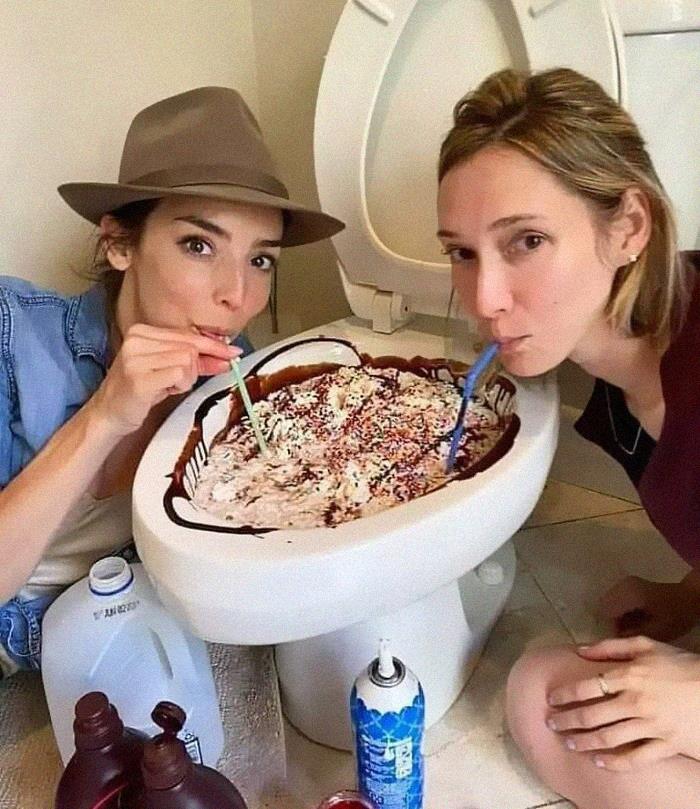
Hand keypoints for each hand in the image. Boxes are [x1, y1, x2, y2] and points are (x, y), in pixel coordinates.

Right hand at [91, 324, 240, 434]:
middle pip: (190, 347)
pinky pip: (180, 375)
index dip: (213, 345)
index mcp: (142, 331)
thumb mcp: (169, 370)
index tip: (233, 352)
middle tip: (181, 382)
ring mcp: (136, 358)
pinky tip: (164, 390)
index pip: (188, 334)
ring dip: (186, 379)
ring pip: (187, 361)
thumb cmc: (140, 391)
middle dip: (196, 367)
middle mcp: (137, 340)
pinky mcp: (140, 377)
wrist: (109, 413)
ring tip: (166, 386)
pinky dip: (180, 386)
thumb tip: (227, 357)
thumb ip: (197, 361)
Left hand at [546, 635, 699, 769]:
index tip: (551, 699)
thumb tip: (580, 650)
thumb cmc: (682, 664)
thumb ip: (612, 646)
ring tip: (569, 743)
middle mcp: (636, 701)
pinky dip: (616, 763)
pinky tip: (600, 763)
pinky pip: (637, 758)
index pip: (587, 686)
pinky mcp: (667, 745)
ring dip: (585, 742)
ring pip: (610, 738)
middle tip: (551, 724)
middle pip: (593, 715)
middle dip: (567, 720)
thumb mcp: (647, 645)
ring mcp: (651, 725)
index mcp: (630, 675)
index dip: (565, 694)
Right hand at [598, 575, 699, 640]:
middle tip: (622, 637)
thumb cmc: (674, 614)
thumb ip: (635, 635)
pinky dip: (619, 614)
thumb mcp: (658, 630)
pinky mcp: (627, 587)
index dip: (608, 628)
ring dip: (614, 619)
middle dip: (610, 623)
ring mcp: (624, 584)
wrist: (688, 598)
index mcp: (627, 594)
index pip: (604, 612)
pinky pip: (615, 602)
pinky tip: (631, 623)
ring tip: (627, 632)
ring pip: (608, 604)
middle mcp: (621, 586)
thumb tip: (616, 640)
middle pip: (603, 607)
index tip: (616, 641)